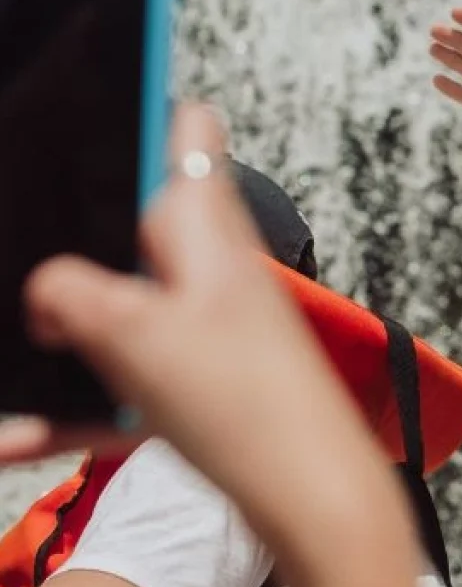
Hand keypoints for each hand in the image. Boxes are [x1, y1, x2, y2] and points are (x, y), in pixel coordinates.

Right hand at [0, 104, 315, 464]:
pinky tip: (32, 431)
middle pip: (136, 214)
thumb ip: (71, 294)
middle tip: (35, 264)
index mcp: (205, 222)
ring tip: (29, 372)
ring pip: (122, 295)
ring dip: (72, 325)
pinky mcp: (204, 362)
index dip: (144, 105)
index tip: (91, 98)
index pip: (190, 127)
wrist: (308, 487)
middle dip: (77, 236)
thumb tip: (46, 286)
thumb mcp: (133, 337)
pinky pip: (130, 361)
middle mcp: (211, 255)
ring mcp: (208, 310)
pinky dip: (88, 392)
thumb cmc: (245, 403)